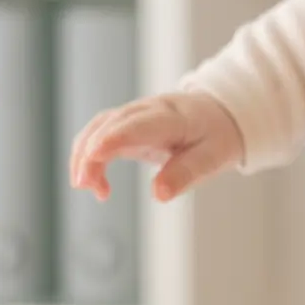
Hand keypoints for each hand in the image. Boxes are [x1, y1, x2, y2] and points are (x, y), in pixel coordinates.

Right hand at [69, 92, 244, 201]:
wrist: (220, 114)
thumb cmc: (216, 136)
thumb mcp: (212, 157)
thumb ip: (186, 174)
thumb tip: (158, 194)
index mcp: (174, 117)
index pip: (139, 124)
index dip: (114, 138)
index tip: (95, 156)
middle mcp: (149, 110)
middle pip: (111, 124)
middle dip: (92, 153)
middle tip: (86, 186)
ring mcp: (136, 113)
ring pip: (99, 126)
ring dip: (84, 155)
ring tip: (87, 187)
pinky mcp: (127, 122)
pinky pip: (99, 133)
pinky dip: (88, 155)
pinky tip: (91, 181)